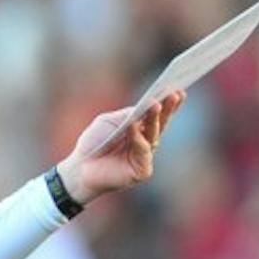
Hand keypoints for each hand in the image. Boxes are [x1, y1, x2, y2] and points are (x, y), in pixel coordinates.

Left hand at [54, 90, 185, 205]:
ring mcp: (146, 155)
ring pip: (153, 134)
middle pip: (160, 122)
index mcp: (141, 128)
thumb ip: (127, 114)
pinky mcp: (142, 170)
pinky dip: (138, 138)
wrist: (80, 167)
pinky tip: (134, 126)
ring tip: (156, 104)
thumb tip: (147, 104)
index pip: (158, 114)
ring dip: (155, 118)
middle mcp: (147, 141)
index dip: (169, 102)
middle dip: (168, 108)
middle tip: (175, 93)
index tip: (178, 89)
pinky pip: (142, 150)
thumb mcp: (109, 122)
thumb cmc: (94, 143)